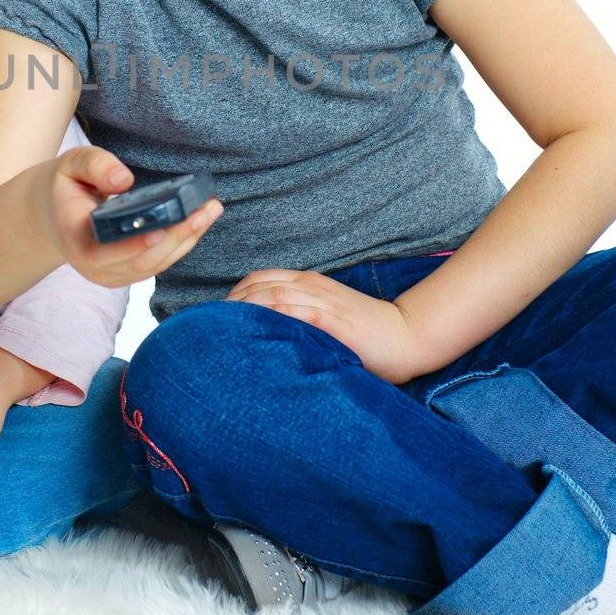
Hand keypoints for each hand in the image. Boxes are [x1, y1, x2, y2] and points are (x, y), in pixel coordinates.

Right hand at [34, 145, 224, 289]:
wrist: (54, 216)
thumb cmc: (66, 187)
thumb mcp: (70, 165)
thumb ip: (94, 166)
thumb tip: (123, 180)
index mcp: (74, 239)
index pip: (103, 252)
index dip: (132, 245)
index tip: (160, 230)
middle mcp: (93, 266)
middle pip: (141, 259)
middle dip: (177, 235)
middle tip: (206, 209)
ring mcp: (112, 274)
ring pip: (156, 263)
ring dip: (187, 239)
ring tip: (211, 210)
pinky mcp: (129, 273)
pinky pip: (160, 262)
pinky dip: (182, 242)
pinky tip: (201, 220)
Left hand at [225, 269, 422, 384]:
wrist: (406, 335)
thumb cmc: (368, 333)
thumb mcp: (328, 317)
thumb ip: (301, 318)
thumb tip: (268, 335)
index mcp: (309, 283)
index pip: (259, 279)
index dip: (234, 295)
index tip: (217, 317)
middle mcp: (311, 286)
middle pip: (258, 284)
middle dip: (229, 304)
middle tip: (209, 328)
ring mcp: (321, 300)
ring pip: (270, 295)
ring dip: (242, 311)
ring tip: (221, 332)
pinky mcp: (331, 319)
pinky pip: (294, 311)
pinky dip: (270, 317)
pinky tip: (253, 332)